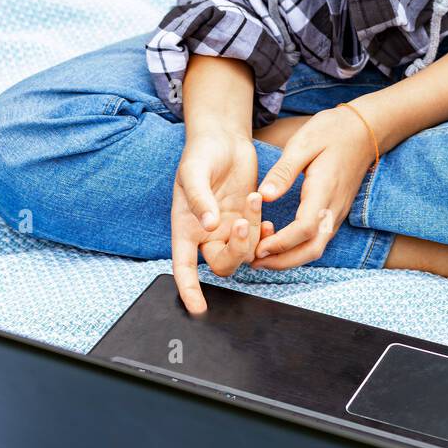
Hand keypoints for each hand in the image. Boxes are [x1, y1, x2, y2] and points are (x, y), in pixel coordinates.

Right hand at [173, 127, 275, 314]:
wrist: (223, 139)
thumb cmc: (201, 154)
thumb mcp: (194, 172)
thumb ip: (199, 199)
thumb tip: (209, 225)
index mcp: (186, 227)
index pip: (183, 266)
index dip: (188, 290)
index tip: (198, 308)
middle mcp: (207, 234)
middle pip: (221, 265)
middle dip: (235, 251)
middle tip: (243, 224)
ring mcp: (228, 228)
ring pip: (244, 254)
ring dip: (252, 235)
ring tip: (252, 201)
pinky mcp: (247, 219)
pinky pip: (258, 239)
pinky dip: (263, 231)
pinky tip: (262, 211)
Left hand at [251, 105, 376, 270]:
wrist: (365, 131)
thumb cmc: (333, 132)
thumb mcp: (303, 143)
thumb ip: (284, 171)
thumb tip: (263, 196)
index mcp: (324, 191)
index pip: (304, 229)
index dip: (281, 243)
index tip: (258, 247)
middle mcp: (333, 208)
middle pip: (312, 249)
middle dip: (283, 261)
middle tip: (254, 262)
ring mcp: (337, 212)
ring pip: (316, 248)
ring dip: (290, 258)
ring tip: (262, 257)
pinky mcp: (335, 212)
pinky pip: (318, 239)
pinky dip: (298, 248)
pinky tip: (279, 244)